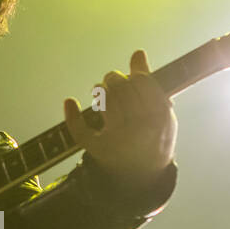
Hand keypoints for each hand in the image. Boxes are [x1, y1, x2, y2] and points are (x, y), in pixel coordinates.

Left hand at [62, 49, 176, 190]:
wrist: (145, 175)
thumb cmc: (153, 135)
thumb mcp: (159, 111)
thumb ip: (149, 82)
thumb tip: (137, 53)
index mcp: (159, 116)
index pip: (140, 82)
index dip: (131, 76)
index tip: (127, 79)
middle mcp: (141, 128)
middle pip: (121, 88)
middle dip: (113, 80)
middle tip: (110, 82)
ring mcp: (119, 140)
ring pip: (104, 102)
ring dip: (99, 90)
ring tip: (100, 90)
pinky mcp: (100, 151)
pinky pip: (81, 130)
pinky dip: (72, 115)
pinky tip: (70, 102)